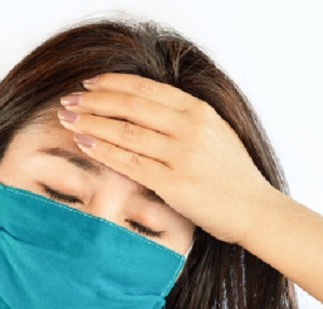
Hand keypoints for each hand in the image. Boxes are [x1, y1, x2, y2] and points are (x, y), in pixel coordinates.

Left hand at [57, 73, 273, 244]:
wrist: (255, 209)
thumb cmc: (234, 176)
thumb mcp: (215, 134)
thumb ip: (185, 120)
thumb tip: (144, 111)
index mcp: (199, 111)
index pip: (146, 89)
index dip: (113, 84)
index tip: (90, 85)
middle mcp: (190, 128)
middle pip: (130, 105)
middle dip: (94, 101)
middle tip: (68, 101)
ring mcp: (182, 155)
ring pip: (125, 131)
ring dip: (91, 122)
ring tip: (67, 119)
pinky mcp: (174, 183)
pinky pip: (129, 162)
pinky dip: (102, 150)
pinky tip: (84, 143)